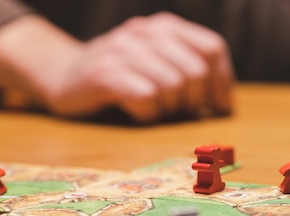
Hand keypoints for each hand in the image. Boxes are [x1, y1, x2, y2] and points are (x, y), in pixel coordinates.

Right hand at [0, 13, 233, 122]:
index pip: (213, 48)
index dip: (222, 83)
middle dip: (195, 101)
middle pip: (196, 72)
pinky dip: (148, 114)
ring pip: (173, 86)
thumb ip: (191, 70)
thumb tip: (226, 104)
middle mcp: (146, 32)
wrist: (63, 73)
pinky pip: (146, 98)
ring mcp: (123, 50)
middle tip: (181, 113)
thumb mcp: (159, 61)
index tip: (220, 108)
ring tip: (156, 110)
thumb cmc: (123, 74)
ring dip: (170, 109)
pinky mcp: (104, 74)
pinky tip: (138, 112)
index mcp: (166, 26)